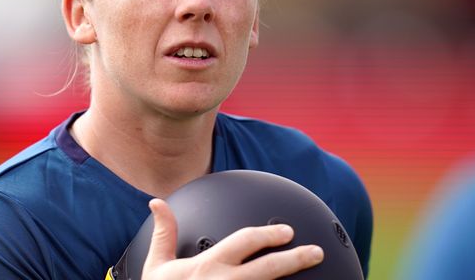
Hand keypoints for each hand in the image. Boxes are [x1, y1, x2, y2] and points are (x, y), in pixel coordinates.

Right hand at [142, 198, 323, 279]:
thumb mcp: (156, 266)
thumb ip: (164, 233)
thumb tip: (157, 203)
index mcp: (208, 265)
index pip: (245, 241)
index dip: (268, 234)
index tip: (287, 231)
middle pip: (269, 268)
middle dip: (296, 258)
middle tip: (316, 252)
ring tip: (317, 278)